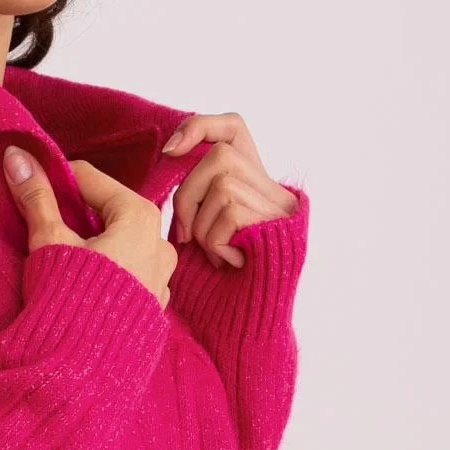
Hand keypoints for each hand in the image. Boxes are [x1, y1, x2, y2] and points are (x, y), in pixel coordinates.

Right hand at [2, 146, 176, 309]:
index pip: (92, 180)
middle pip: (110, 211)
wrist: (85, 366)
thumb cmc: (70, 297)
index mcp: (140, 218)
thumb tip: (16, 156)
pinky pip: (129, 273)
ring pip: (122, 243)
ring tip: (63, 256)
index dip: (58, 181)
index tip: (34, 186)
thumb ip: (37, 198)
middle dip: (77, 213)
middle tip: (45, 222)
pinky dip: (108, 269)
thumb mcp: (50, 241)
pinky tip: (83, 283)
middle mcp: (160, 243)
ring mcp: (161, 277)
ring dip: (93, 242)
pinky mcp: (153, 305)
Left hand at [162, 113, 299, 269]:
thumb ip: (195, 196)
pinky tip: (228, 263)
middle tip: (184, 237)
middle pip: (220, 156)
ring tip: (214, 255)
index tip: (170, 151)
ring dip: (202, 226)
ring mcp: (279, 206)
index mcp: (253, 184)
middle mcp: (273, 189)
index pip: (233, 126)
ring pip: (222, 184)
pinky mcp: (280, 223)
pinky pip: (230, 212)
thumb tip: (169, 154)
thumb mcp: (200, 231)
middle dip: (188, 195)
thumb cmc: (216, 284)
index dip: (201, 127)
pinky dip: (216, 242)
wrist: (248, 322)